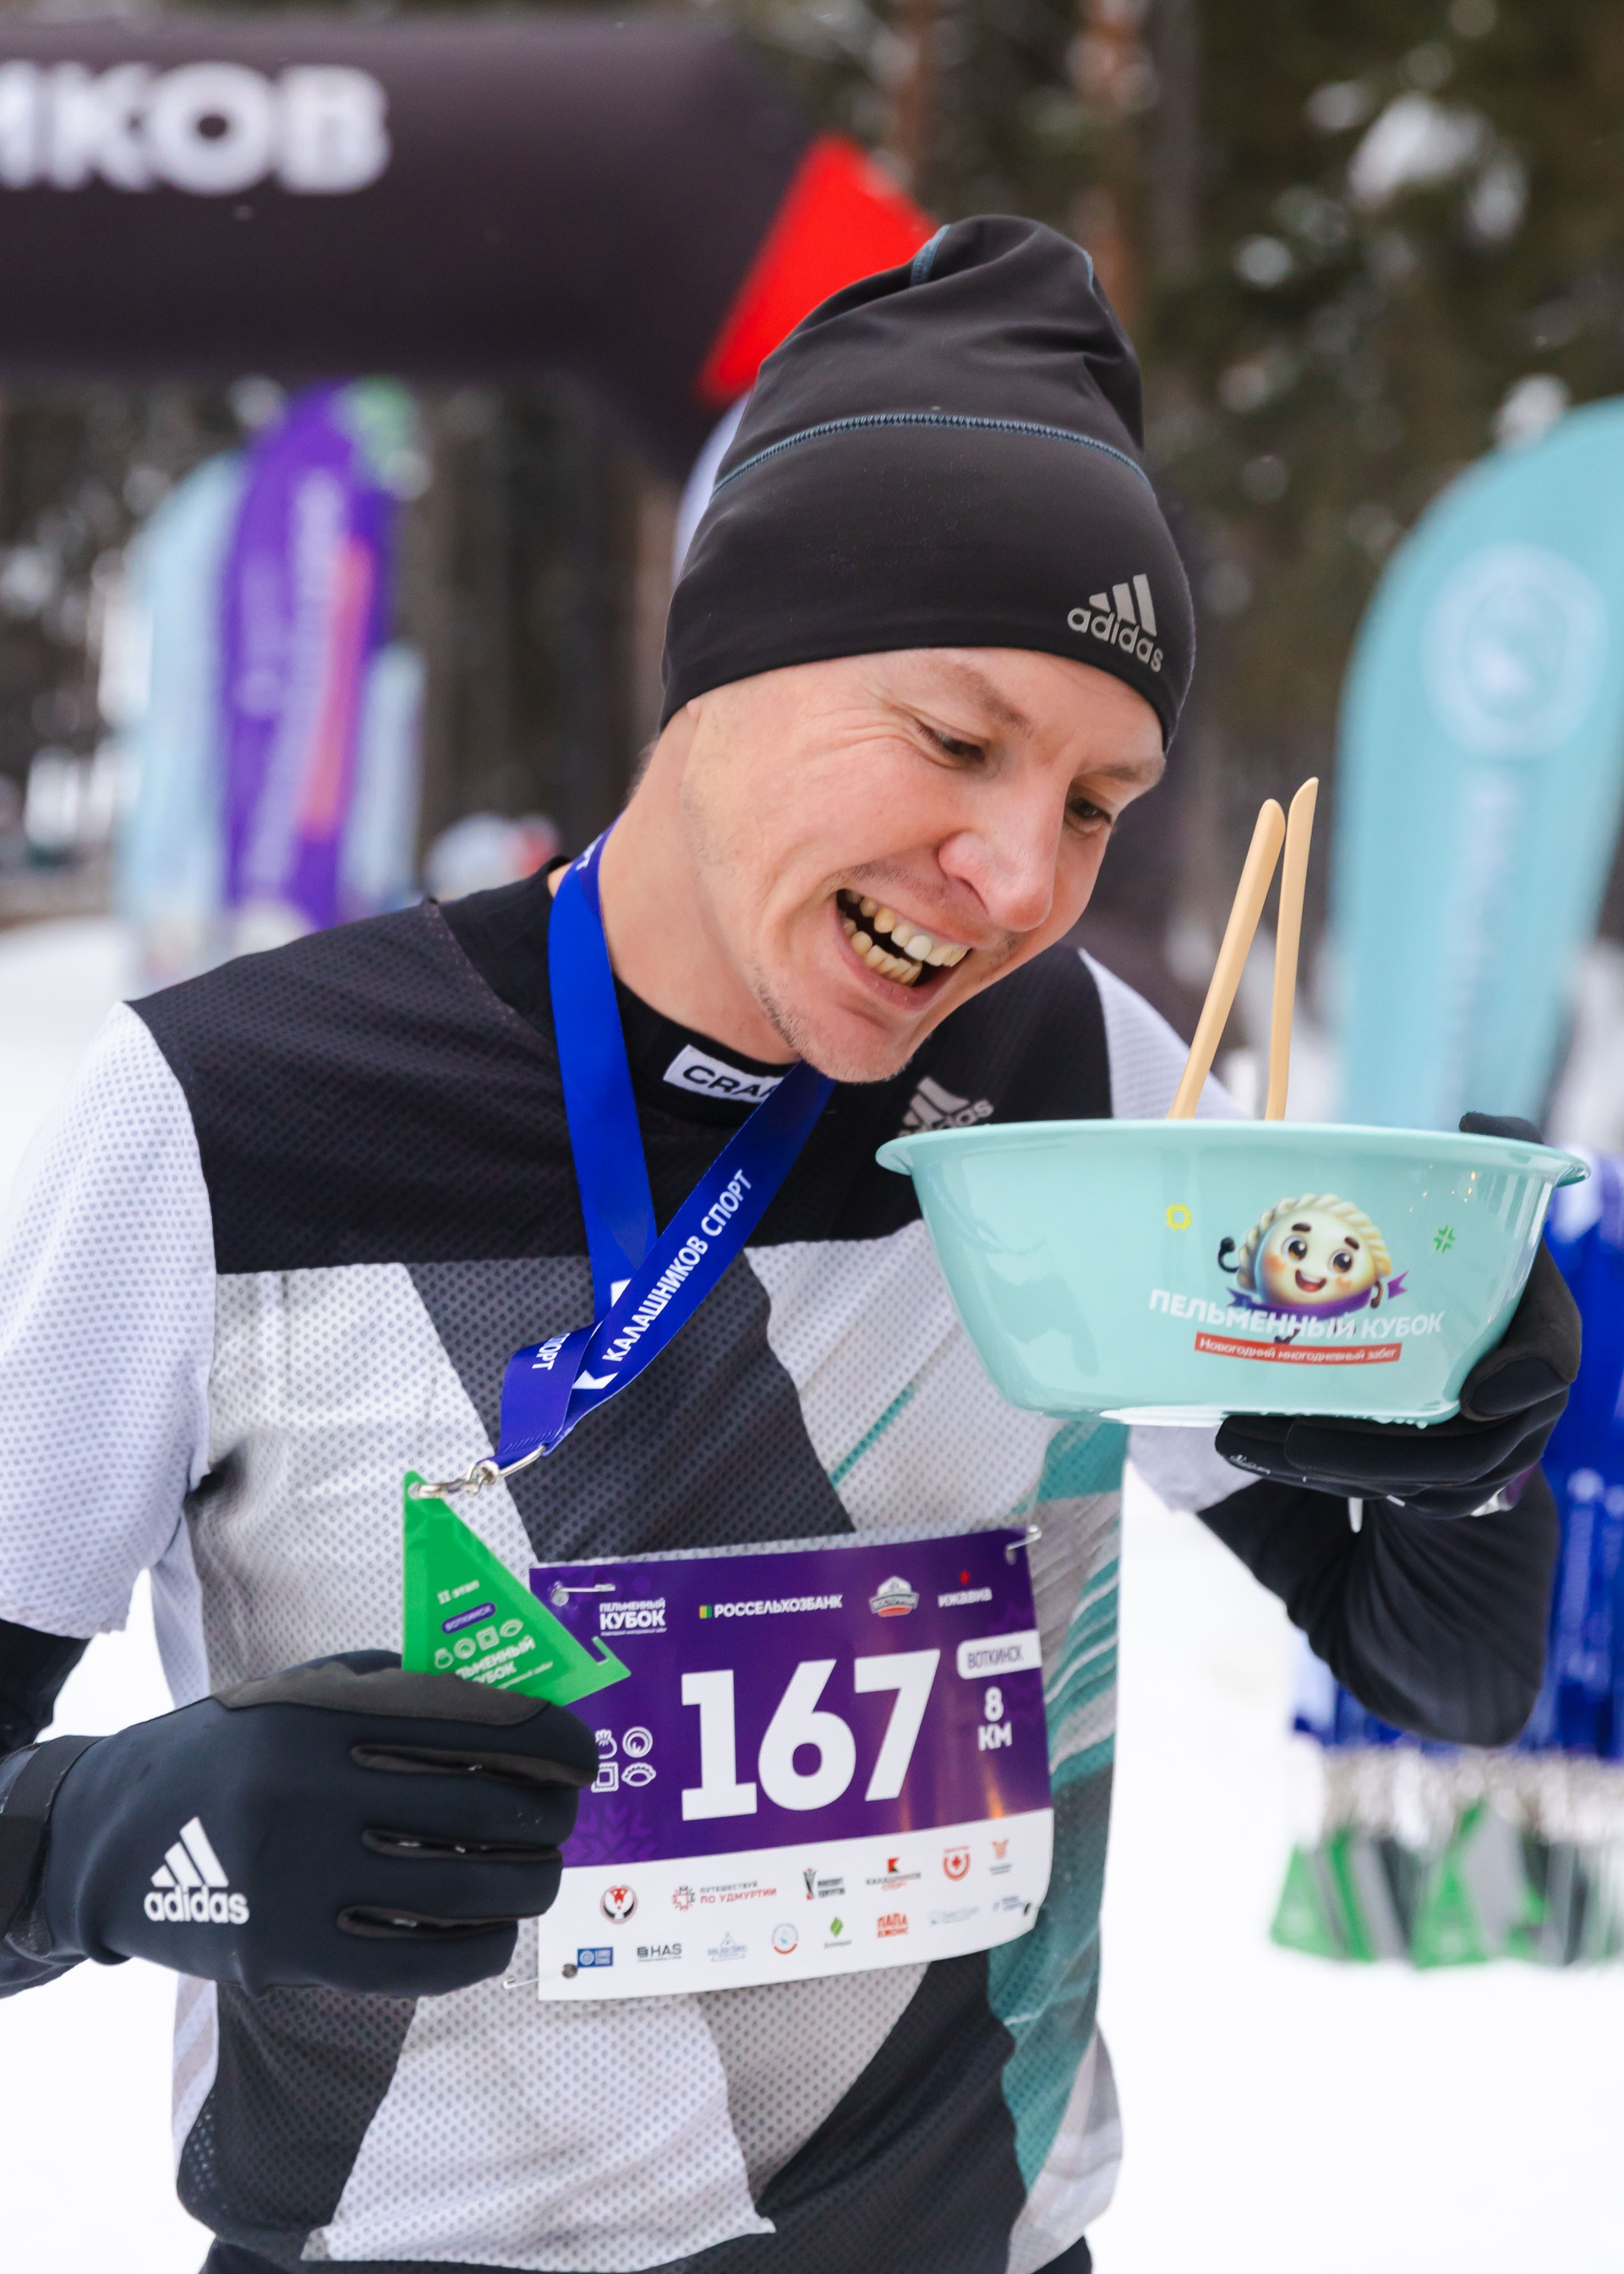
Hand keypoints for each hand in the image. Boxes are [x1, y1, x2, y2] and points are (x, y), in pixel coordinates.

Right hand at [12, 1653, 596, 1995]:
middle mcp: (312, 1789)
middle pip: (484, 1805)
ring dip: (529, 1883)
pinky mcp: (287, 1954)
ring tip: (541, 1874)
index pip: (475, 1719)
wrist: (120, 1834)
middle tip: (566, 1817)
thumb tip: (520, 1706)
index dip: (552, 1738)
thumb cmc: (238, 1752)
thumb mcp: (305, 1691)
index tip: (586, 1756)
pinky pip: (416, 1963)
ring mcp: (299, 1877)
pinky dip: (479, 1949)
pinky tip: (497, 1932)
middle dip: (550, 1814)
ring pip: (464, 1890)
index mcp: (324, 1712)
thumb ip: (402, 1691)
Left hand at [1215, 1115, 1580, 1519]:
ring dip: (1327, 1475)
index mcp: (1539, 1332)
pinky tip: (1250, 1450)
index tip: (1481, 1394)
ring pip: (1411, 1488)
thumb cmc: (1473, 1260)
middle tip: (1299, 1440)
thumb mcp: (1490, 1213)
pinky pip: (1380, 1498)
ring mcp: (1475, 1455)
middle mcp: (1516, 1407)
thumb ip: (1492, 1162)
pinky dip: (1316, 1481)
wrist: (1461, 1337)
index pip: (1554, 1361)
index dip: (1526, 1381)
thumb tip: (1477, 1124)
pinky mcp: (1428, 1481)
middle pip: (1464, 1456)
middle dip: (1378, 1458)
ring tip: (1244, 1443)